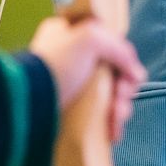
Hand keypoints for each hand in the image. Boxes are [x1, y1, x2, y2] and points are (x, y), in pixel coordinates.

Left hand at [29, 17, 145, 141]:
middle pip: (113, 73)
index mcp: (72, 35)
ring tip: (116, 117)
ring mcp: (72, 86)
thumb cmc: (54, 65)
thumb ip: (119, 49)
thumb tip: (136, 72)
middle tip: (121, 97)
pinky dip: (109, 122)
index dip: (125, 60)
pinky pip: (99, 115)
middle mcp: (73, 59)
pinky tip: (112, 130)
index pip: (110, 44)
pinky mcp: (71, 110)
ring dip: (120, 107)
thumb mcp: (91, 39)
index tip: (131, 75)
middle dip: (124, 88)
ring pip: (109, 96)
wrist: (29, 102)